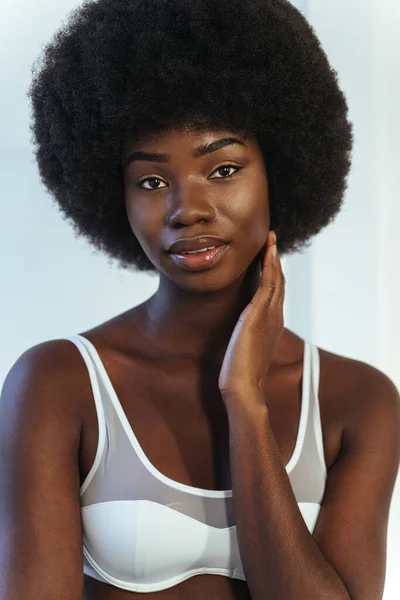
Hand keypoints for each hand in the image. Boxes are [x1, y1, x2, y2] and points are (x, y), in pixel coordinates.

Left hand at [218, 231, 284, 402]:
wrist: (243, 387)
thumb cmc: (240, 373)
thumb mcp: (245, 348)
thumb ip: (245, 336)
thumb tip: (238, 331)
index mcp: (272, 324)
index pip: (275, 293)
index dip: (273, 274)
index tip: (268, 257)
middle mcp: (275, 317)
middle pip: (279, 282)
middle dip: (275, 260)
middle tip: (272, 240)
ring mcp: (270, 315)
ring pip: (276, 279)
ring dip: (273, 257)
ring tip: (271, 239)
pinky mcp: (259, 315)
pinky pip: (268, 284)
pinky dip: (269, 267)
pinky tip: (267, 253)